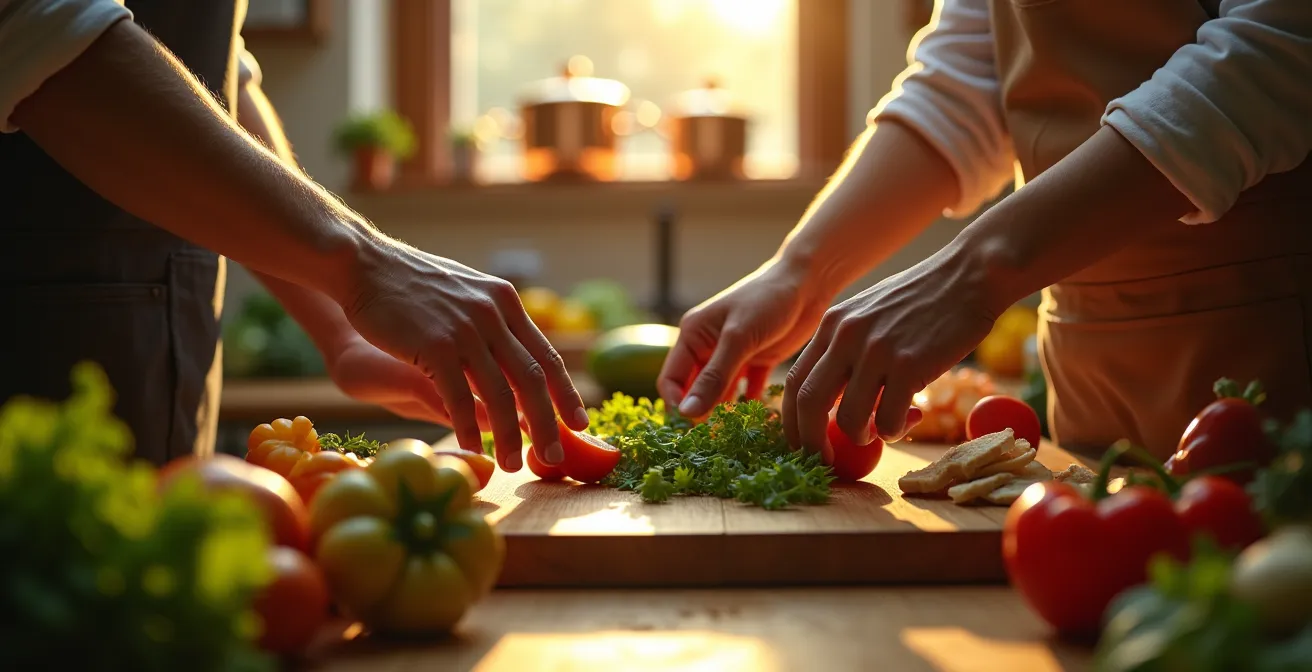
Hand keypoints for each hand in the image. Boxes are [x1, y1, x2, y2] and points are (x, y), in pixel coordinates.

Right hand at [341, 244, 587, 470]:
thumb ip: (492, 323)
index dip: (566, 392)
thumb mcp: (466, 294)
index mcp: (505, 302)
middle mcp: (493, 313)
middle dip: (547, 423)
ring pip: (499, 393)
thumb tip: (514, 357)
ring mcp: (465, 328)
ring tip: (511, 464)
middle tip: (554, 457)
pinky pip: (459, 395)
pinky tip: (471, 445)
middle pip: (532, 379)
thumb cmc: (410, 284)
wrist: (364, 263)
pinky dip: (468, 425)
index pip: (547, 355)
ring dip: (508, 434)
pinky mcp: (434, 344)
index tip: (580, 422)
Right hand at [659, 258, 831, 417]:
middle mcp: (707, 347)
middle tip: (719, 435)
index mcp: (692, 335)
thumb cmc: (767, 300)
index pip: (671, 380)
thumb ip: (714, 378)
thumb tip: (686, 413)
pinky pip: (747, 391)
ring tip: (738, 433)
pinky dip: (751, 405)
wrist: (808, 282)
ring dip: (726, 412)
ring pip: (720, 394)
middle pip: (695, 390)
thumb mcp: (738, 339)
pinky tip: (760, 420)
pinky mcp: (756, 362)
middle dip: (702, 412)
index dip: (678, 404)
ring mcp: (732, 356)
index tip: (694, 424)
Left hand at [783, 246, 999, 461]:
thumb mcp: (869, 313)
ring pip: (849, 419)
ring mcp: (876, 350)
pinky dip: (895, 430)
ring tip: (881, 430)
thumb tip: (832, 400)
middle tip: (827, 460)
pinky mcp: (910, 364)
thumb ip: (846, 348)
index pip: (794, 382)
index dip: (792, 421)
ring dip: (862, 437)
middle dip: (811, 442)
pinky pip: (889, 419)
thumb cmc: (923, 298)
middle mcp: (846, 336)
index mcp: (832, 324)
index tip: (804, 442)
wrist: (970, 274)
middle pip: (807, 403)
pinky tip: (910, 416)